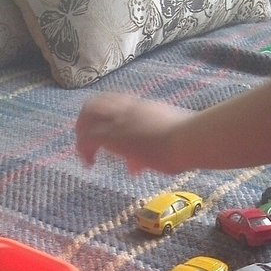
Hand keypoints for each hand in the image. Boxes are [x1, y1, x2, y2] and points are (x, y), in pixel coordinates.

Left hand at [76, 93, 191, 174]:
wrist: (187, 140)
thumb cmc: (188, 141)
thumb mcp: (168, 142)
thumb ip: (151, 150)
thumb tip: (136, 166)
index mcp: (143, 107)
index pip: (116, 103)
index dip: (107, 115)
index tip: (107, 128)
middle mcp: (128, 109)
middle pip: (96, 103)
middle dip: (87, 119)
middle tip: (85, 136)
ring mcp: (119, 120)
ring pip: (88, 115)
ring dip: (83, 131)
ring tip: (83, 151)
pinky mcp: (112, 135)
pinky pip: (88, 138)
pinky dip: (84, 150)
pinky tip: (88, 163)